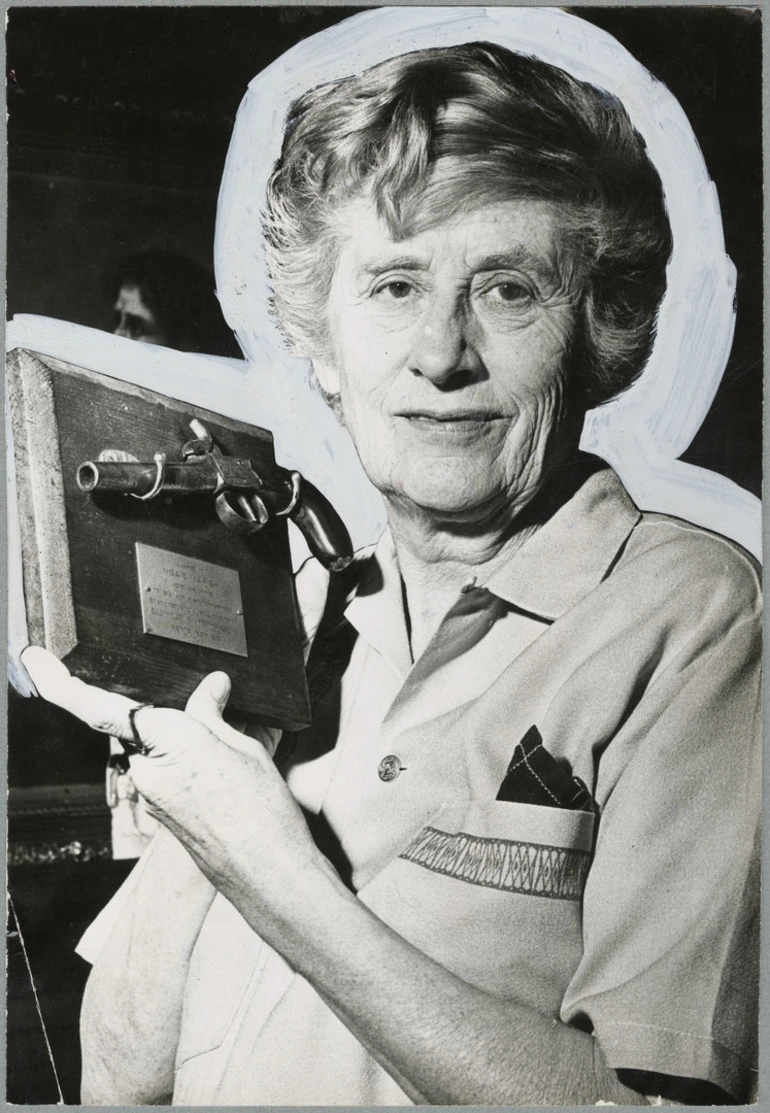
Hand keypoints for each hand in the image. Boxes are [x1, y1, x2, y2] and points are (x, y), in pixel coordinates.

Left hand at [20, 647, 328, 935]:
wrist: (267, 874)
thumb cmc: (261, 815)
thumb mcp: (244, 748)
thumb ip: (214, 713)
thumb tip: (211, 688)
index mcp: (168, 744)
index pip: (101, 709)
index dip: (62, 684)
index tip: (35, 661)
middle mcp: (148, 772)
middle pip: (141, 723)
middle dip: (173, 715)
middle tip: (217, 726)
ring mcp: (151, 796)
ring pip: (157, 747)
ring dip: (187, 743)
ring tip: (234, 763)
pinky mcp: (161, 813)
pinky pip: (168, 771)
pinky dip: (193, 765)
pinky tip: (227, 777)